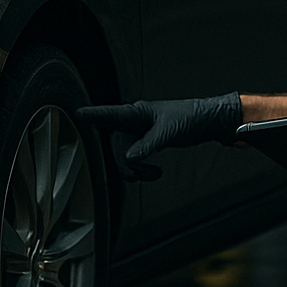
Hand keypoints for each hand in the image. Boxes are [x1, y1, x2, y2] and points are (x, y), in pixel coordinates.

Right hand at [75, 93, 241, 181]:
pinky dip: (142, 170)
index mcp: (137, 112)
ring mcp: (140, 133)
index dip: (94, 116)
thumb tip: (129, 160)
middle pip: (116, 146)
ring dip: (136, 170)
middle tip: (141, 173)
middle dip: (126, 163)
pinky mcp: (147, 142)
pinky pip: (135, 159)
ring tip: (154, 174)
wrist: (207, 122)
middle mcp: (135, 122)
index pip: (111, 114)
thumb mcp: (168, 132)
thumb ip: (148, 145)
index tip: (79, 114)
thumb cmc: (190, 117)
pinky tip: (154, 173)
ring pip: (125, 156)